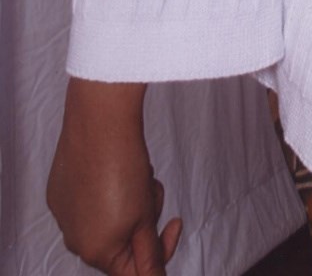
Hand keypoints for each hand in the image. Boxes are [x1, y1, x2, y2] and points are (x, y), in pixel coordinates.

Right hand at [48, 79, 182, 272]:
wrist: (100, 124)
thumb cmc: (126, 169)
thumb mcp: (145, 217)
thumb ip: (150, 255)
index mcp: (97, 252)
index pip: (134, 271)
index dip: (161, 248)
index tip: (176, 222)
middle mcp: (75, 240)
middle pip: (122, 242)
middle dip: (144, 219)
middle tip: (150, 189)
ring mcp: (64, 215)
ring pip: (109, 220)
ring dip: (130, 202)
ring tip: (136, 173)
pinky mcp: (59, 192)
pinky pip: (90, 202)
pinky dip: (107, 189)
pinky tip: (113, 165)